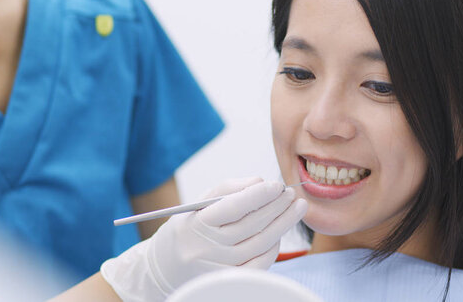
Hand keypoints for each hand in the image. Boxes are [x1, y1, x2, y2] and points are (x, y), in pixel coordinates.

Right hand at [101, 178, 307, 301]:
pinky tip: (281, 232)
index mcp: (196, 224)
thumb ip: (228, 190)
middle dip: (277, 206)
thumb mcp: (198, 205)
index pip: (233, 206)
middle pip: (252, 224)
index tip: (276, 185)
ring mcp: (218, 266)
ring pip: (260, 243)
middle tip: (291, 194)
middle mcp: (206, 247)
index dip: (259, 194)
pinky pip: (260, 264)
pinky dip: (274, 247)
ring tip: (296, 208)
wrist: (166, 268)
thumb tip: (260, 182)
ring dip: (282, 224)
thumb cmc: (187, 230)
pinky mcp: (228, 280)